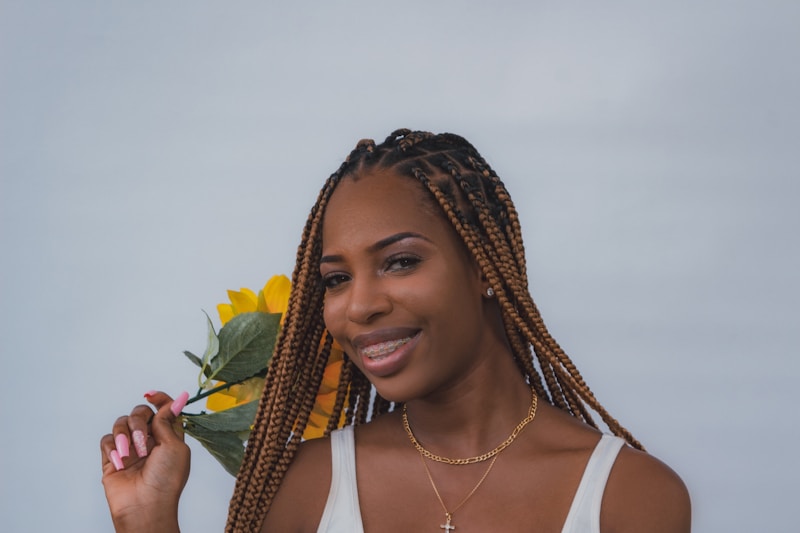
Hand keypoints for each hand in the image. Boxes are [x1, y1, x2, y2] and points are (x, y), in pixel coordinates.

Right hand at [100, 391, 190, 532]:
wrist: (144, 506)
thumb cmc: (165, 480)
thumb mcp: (174, 446)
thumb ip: (166, 422)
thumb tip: (172, 401)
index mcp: (168, 436)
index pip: (163, 410)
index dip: (159, 399)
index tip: (152, 395)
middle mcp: (149, 440)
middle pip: (140, 413)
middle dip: (139, 421)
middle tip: (142, 442)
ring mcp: (129, 449)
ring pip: (121, 423)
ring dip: (126, 435)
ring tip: (132, 455)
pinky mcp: (112, 458)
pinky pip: (107, 439)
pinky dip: (112, 447)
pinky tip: (120, 461)